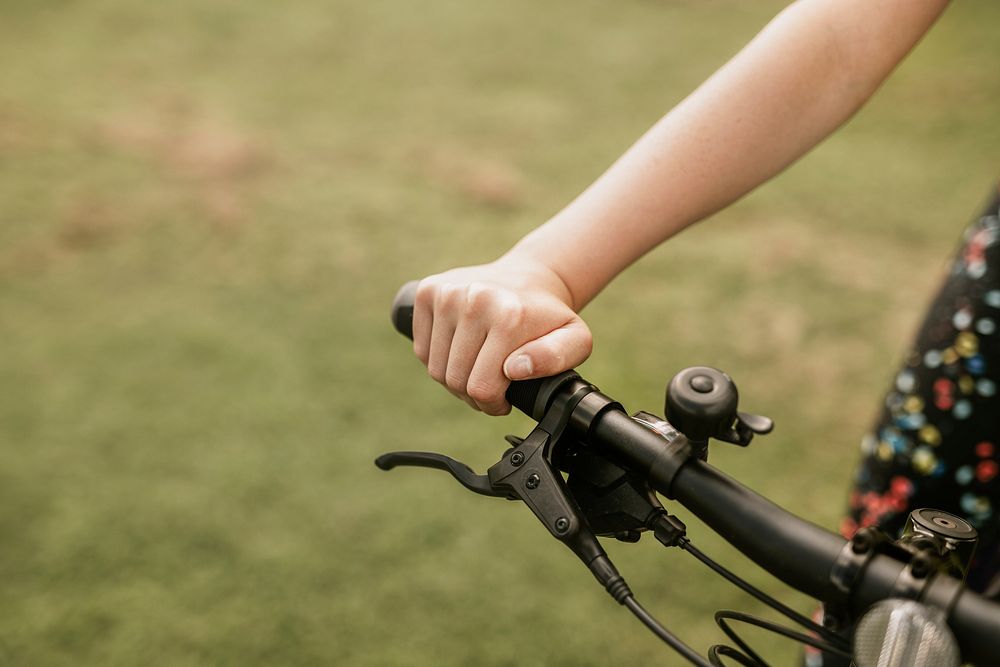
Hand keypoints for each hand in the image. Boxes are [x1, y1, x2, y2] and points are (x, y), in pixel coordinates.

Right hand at [412, 258, 592, 414]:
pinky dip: (438, 358)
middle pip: (455, 380)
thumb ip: (556, 358)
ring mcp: (446, 293)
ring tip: (477, 368)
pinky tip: (460, 350)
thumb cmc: (549, 317)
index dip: (492, 404)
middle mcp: (473, 299)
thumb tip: (515, 368)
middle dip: (473, 395)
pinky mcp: (427, 291)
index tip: (504, 398)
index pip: (481, 387)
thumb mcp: (575, 340)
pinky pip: (422, 349)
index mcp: (508, 316)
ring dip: (454, 378)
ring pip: (435, 368)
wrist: (530, 277)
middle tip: (491, 385)